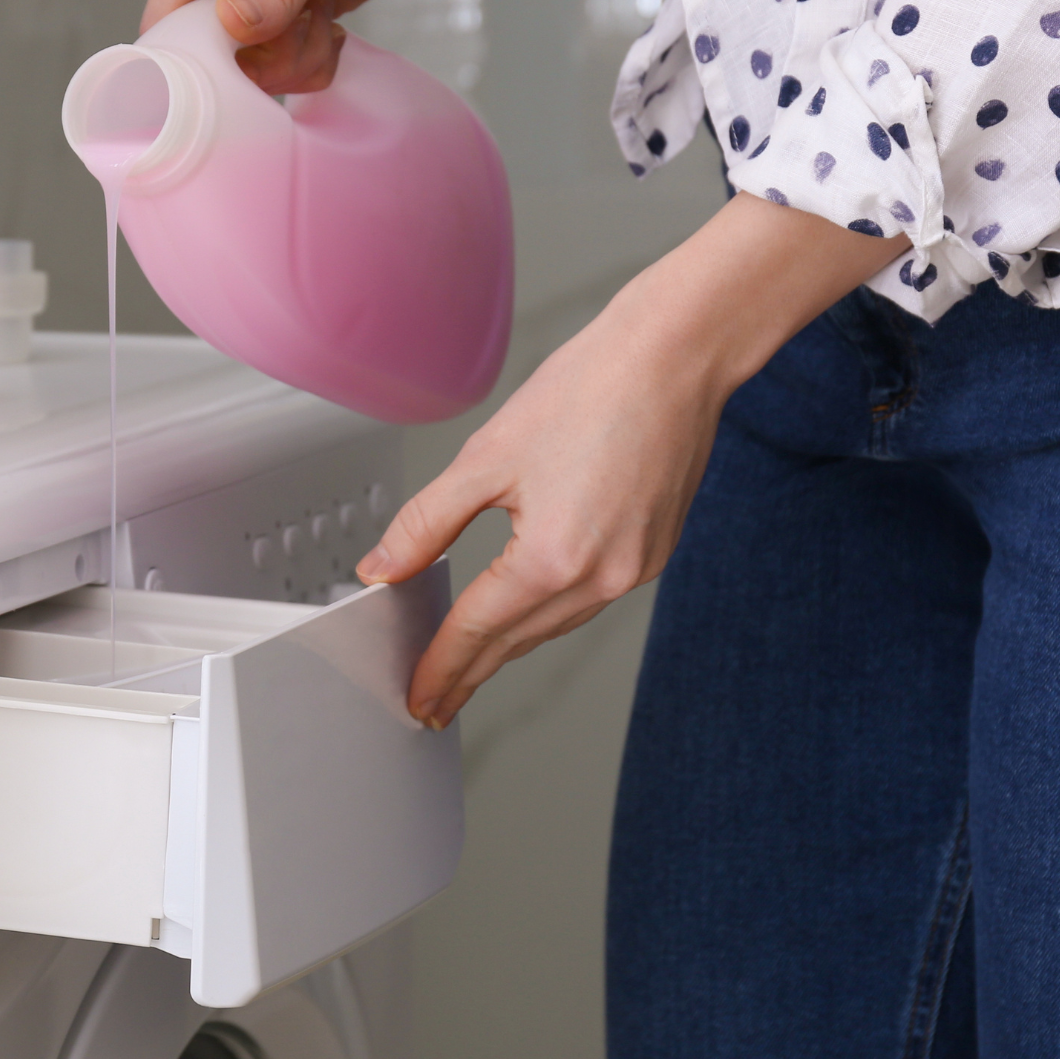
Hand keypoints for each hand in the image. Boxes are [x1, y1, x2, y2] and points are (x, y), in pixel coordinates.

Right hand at [142, 0, 508, 93]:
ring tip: (323, 14)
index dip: (200, 57)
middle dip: (267, 57)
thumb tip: (231, 25)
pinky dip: (303, 60)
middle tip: (312, 26)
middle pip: (207, 56)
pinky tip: (323, 22)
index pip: (165, 18)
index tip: (257, 60)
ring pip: (243, 70)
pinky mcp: (257, 22)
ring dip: (293, 59)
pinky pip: (270, 70)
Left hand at [357, 194, 910, 728]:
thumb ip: (426, 524)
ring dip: (509, 646)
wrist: (675, 358)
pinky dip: (548, 611)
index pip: (478, 630)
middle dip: (471, 671)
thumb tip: (384, 569)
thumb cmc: (590, 390)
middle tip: (432, 700)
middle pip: (517, 640)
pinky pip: (588, 601)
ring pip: (553, 625)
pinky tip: (525, 610)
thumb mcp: (486, 457)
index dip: (441, 667)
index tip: (418, 699)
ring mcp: (636, 570)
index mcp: (554, 558)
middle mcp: (603, 577)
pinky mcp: (653, 553)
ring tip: (468, 664)